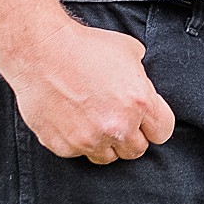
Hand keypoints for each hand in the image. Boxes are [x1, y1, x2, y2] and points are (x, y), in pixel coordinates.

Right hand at [5, 18, 175, 162]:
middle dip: (131, 136)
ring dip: (105, 143)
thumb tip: (142, 88)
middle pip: (137, 150)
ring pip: (107, 157)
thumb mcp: (129, 52)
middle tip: (118, 119)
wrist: (41, 51)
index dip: (155, 124)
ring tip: (95, 121)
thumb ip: (141, 78)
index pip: (162, 132)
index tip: (146, 120)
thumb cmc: (84, 47)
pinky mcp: (63, 146)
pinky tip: (73, 120)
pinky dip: (78, 141)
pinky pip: (78, 153)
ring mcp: (89, 139)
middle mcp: (117, 127)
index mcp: (139, 103)